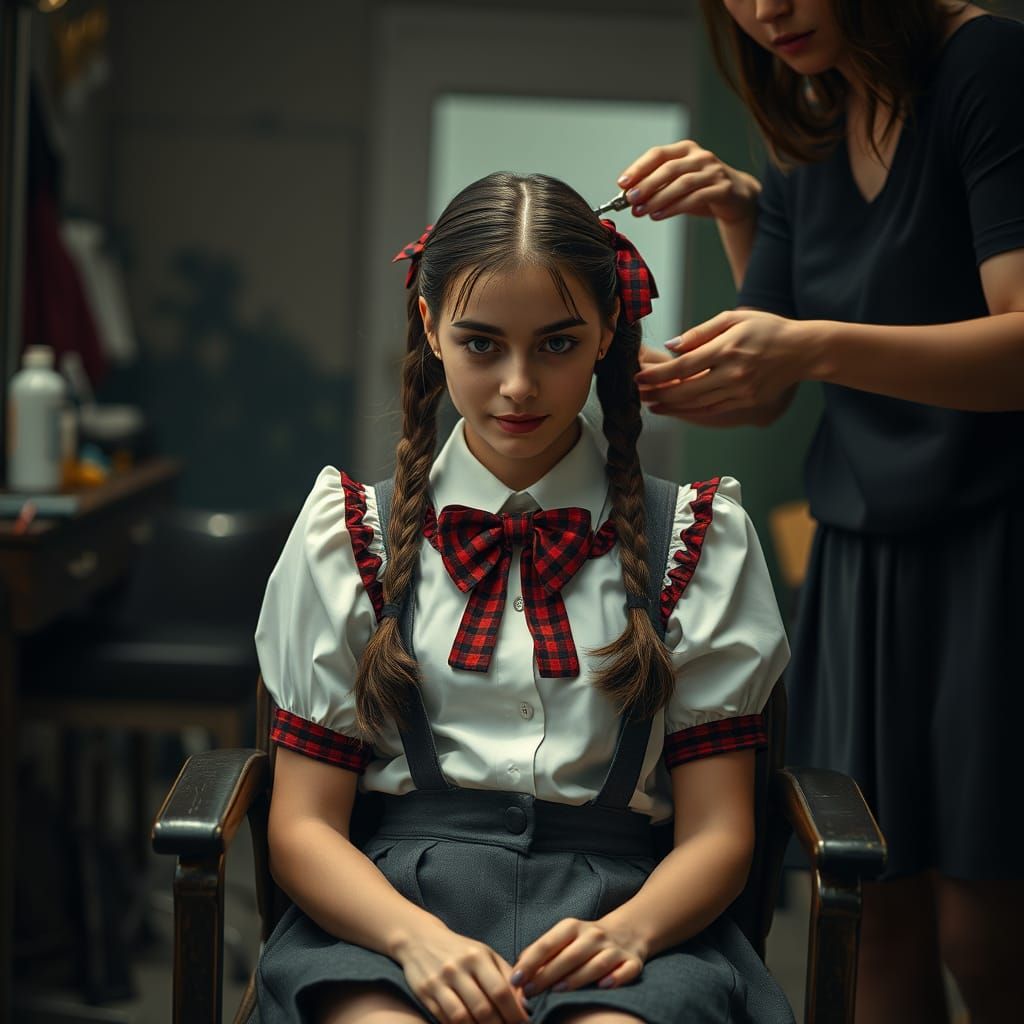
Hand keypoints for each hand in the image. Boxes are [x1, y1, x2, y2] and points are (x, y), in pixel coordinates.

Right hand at [392, 922, 529, 1023]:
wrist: (420, 939)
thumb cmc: (460, 950)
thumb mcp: (484, 954)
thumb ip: (505, 975)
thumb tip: (524, 1003)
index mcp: (477, 956)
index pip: (500, 990)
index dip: (514, 1012)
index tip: (524, 1023)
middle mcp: (458, 968)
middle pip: (483, 1008)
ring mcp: (439, 982)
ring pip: (462, 1018)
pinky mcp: (425, 994)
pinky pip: (445, 1019)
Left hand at [510, 916, 646, 996]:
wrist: (627, 931)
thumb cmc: (583, 941)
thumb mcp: (562, 938)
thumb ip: (541, 952)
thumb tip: (516, 971)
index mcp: (572, 928)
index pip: (548, 944)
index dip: (530, 962)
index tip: (516, 980)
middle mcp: (593, 935)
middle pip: (570, 956)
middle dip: (548, 975)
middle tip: (530, 993)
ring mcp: (614, 949)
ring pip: (596, 964)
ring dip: (577, 977)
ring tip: (558, 991)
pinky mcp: (632, 962)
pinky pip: (626, 970)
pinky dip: (617, 978)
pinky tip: (604, 986)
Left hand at [617, 140, 759, 223]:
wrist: (737, 198)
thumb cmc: (702, 189)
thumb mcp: (678, 184)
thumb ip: (657, 187)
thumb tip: (629, 197)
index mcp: (685, 150)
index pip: (658, 154)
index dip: (638, 168)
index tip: (622, 183)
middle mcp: (700, 156)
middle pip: (668, 168)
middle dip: (646, 185)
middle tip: (629, 200)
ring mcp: (713, 171)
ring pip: (681, 183)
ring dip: (658, 199)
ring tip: (641, 211)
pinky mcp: (722, 188)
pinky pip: (695, 197)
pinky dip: (674, 207)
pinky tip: (659, 215)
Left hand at [635, 310, 811, 418]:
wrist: (802, 350)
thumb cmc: (767, 328)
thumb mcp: (734, 318)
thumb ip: (700, 333)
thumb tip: (671, 346)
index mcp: (727, 349)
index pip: (683, 366)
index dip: (658, 375)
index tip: (639, 377)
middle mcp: (732, 373)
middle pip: (685, 390)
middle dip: (658, 394)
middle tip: (638, 394)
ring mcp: (740, 391)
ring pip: (697, 404)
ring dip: (671, 406)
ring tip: (652, 404)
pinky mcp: (745, 402)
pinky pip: (712, 410)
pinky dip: (691, 411)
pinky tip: (676, 409)